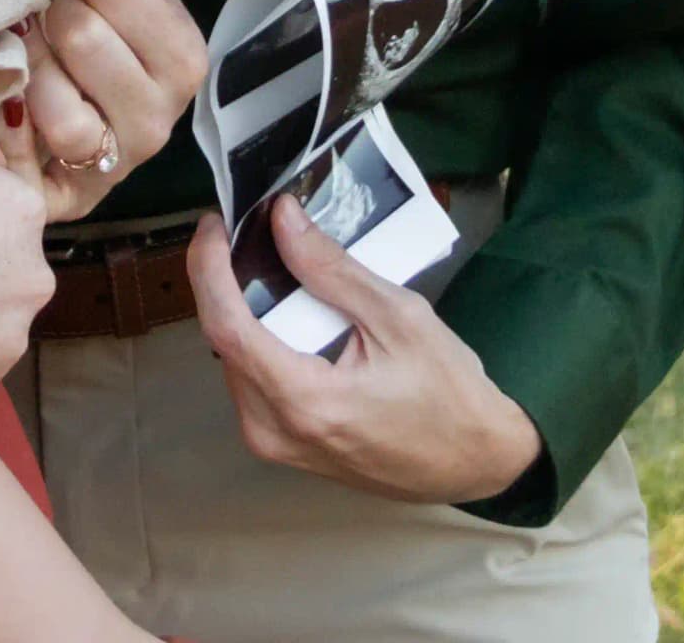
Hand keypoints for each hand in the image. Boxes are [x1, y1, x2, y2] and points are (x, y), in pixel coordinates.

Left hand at [8, 0, 205, 219]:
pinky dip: (22, 117)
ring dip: (31, 68)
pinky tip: (13, 100)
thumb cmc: (89, 52)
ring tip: (21, 51)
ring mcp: (125, 158)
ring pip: (67, 102)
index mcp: (183, 52)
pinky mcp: (82, 197)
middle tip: (29, 8)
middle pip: (85, 34)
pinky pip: (44, 151)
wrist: (54, 142)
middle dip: (45, 15)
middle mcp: (166, 111)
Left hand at [183, 199, 544, 504]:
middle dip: (227, 281)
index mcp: (303, 402)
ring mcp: (275, 445)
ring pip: (234, 361)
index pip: (226, 325)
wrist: (475, 463)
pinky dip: (261, 342)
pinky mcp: (284, 447)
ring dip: (244, 311)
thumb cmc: (449, 395)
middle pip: (224, 341)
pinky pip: (252, 383)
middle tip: (249, 233)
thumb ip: (332, 270)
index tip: (215, 224)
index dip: (208, 267)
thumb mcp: (399, 317)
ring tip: (270, 266)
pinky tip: (286, 314)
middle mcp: (274, 431)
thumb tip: (282, 220)